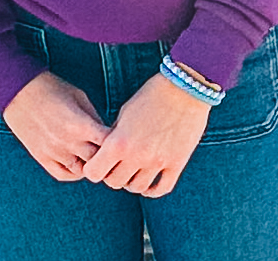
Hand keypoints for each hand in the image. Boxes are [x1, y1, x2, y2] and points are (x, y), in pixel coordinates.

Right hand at [2, 71, 110, 181]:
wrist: (19, 90)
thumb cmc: (51, 88)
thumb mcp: (79, 97)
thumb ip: (95, 117)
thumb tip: (108, 134)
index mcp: (79, 124)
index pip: (108, 144)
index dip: (118, 142)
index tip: (120, 138)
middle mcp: (67, 142)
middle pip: (97, 161)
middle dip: (106, 156)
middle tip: (110, 149)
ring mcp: (53, 152)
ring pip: (82, 172)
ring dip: (90, 165)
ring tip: (94, 155)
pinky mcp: (41, 157)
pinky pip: (63, 174)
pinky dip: (74, 172)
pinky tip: (78, 162)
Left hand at [79, 74, 210, 196]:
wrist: (184, 87)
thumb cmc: (151, 95)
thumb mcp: (125, 113)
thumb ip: (114, 135)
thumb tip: (107, 153)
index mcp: (119, 142)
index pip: (94, 173)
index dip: (93, 169)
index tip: (98, 162)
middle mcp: (137, 155)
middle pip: (114, 183)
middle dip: (112, 175)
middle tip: (117, 166)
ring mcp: (158, 162)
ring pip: (137, 188)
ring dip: (132, 182)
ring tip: (134, 171)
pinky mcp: (177, 163)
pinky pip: (161, 188)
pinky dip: (152, 190)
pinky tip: (149, 183)